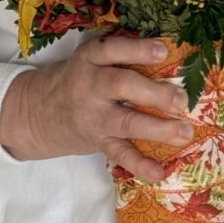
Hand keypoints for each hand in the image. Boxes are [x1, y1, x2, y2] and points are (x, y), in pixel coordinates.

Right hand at [0, 36, 192, 181]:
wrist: (38, 111)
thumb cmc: (78, 77)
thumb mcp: (90, 58)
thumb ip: (120, 55)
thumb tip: (170, 55)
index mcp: (89, 58)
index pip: (112, 49)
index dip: (137, 50)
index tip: (163, 51)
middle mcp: (90, 86)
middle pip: (121, 86)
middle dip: (153, 93)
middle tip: (181, 99)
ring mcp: (94, 117)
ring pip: (125, 122)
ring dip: (157, 129)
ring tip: (185, 132)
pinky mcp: (97, 142)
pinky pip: (119, 155)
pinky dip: (140, 166)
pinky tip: (159, 172)